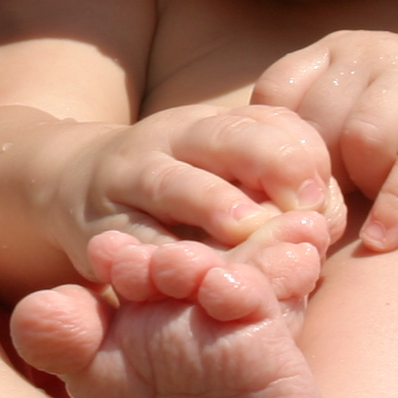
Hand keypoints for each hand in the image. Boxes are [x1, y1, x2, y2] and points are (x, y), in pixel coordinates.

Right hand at [57, 105, 342, 271]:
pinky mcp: (101, 227)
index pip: (271, 123)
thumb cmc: (176, 187)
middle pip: (227, 138)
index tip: (323, 198)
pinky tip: (189, 274)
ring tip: (246, 227)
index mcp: (214, 123)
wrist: (69, 183)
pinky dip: (160, 258)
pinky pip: (133, 243)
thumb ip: (275, 185)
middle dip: (271, 163)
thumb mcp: (221, 170)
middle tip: (305, 204)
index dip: (304, 156)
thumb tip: (327, 216)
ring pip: (173, 182)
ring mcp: (130, 178)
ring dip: (212, 202)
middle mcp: (172, 139)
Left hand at [251, 35, 397, 250]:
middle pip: (318, 123)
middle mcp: (371, 51)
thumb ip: (295, 154)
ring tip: (363, 214)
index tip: (274, 198)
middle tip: (324, 215)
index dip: (270, 156)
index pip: (275, 97)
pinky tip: (382, 239)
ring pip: (365, 137)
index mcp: (329, 54)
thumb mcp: (340, 136)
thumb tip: (233, 203)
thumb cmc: (396, 144)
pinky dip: (396, 208)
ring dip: (361, 187)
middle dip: (317, 180)